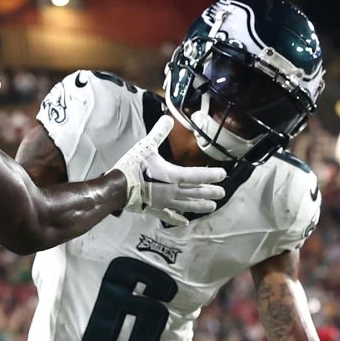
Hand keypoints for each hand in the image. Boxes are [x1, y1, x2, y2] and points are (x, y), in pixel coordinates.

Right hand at [110, 116, 226, 225]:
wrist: (117, 188)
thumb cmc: (132, 167)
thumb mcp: (146, 147)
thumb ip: (158, 133)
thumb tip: (168, 118)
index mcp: (173, 176)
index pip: (197, 176)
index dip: (211, 175)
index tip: (223, 175)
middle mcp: (173, 191)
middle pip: (196, 192)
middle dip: (210, 192)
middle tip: (222, 193)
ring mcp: (164, 203)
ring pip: (187, 205)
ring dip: (200, 206)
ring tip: (212, 207)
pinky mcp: (155, 210)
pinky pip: (169, 216)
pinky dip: (177, 219)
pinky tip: (185, 222)